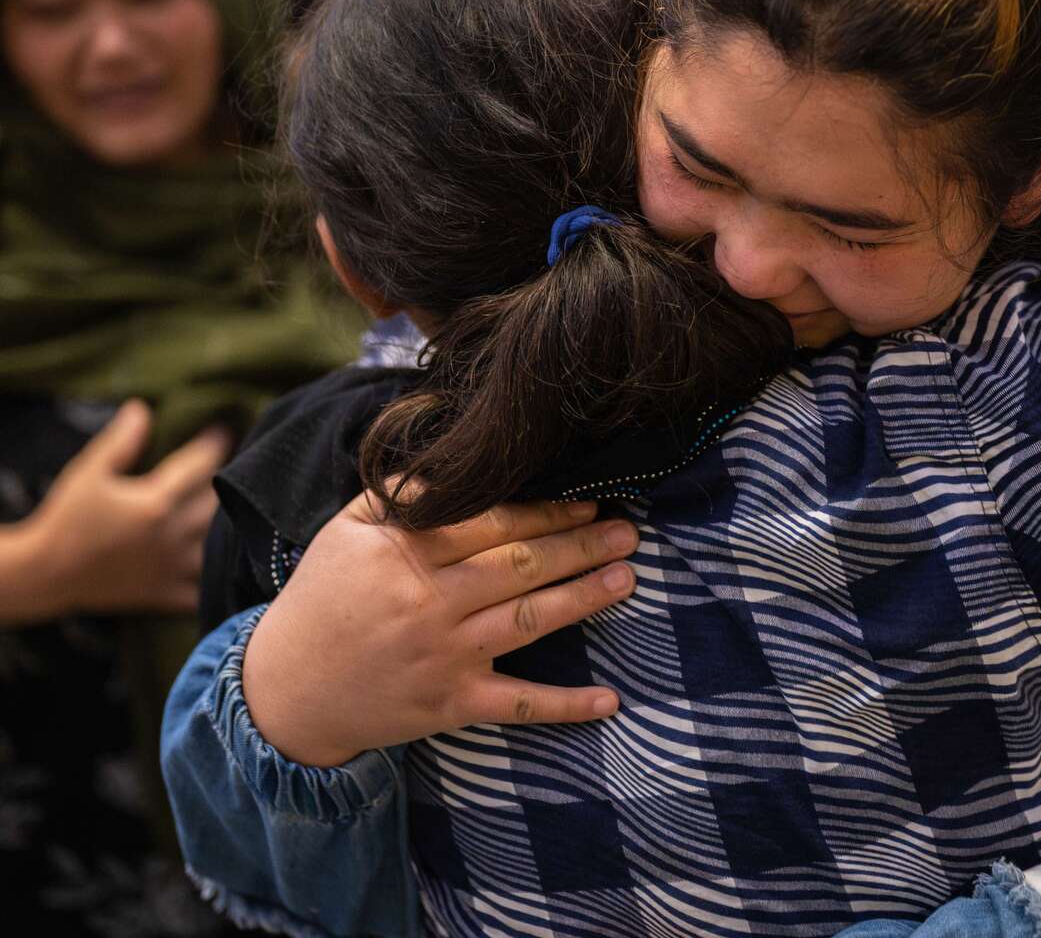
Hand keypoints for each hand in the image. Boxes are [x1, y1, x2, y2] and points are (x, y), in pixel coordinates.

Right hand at [1, 400, 230, 622]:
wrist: (46, 573)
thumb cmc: (67, 518)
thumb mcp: (89, 472)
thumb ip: (121, 441)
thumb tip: (142, 408)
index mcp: (155, 503)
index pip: (199, 466)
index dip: (214, 445)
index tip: (224, 431)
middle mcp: (170, 536)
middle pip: (216, 503)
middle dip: (226, 481)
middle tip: (237, 463)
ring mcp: (170, 567)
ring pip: (218, 544)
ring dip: (230, 525)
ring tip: (240, 505)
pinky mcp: (165, 592)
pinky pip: (204, 588)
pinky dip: (219, 574)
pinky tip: (230, 560)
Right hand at [242, 492, 637, 766]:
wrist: (287, 689)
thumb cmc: (326, 595)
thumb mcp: (348, 528)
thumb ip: (403, 492)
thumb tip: (459, 460)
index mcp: (406, 553)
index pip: (492, 523)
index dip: (545, 510)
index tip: (588, 498)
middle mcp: (429, 603)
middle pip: (520, 566)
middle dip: (580, 545)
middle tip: (627, 531)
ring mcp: (443, 657)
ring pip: (529, 620)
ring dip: (584, 598)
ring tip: (627, 576)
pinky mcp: (450, 706)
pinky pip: (516, 704)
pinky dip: (565, 705)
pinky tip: (610, 698)